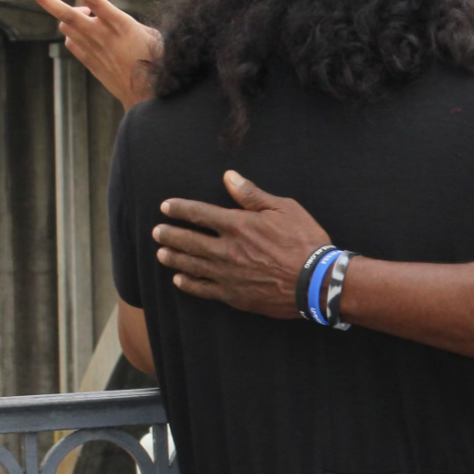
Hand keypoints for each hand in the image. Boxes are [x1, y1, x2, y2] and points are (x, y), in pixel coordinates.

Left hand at [16, 0, 161, 108]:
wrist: (146, 94)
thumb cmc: (153, 60)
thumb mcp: (149, 34)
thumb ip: (126, 22)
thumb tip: (108, 17)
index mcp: (120, 23)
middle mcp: (101, 34)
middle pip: (65, 13)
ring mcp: (92, 49)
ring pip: (65, 26)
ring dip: (68, 16)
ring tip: (86, 16)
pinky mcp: (88, 61)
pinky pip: (70, 42)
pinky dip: (72, 34)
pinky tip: (86, 35)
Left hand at [153, 172, 331, 318]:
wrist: (316, 281)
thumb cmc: (304, 241)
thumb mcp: (283, 208)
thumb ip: (251, 195)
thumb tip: (229, 177)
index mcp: (238, 225)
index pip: (199, 213)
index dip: (179, 209)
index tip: (165, 207)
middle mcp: (227, 250)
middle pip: (189, 240)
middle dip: (170, 235)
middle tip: (157, 232)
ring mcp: (228, 274)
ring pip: (192, 265)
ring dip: (174, 258)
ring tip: (161, 254)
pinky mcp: (234, 295)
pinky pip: (204, 289)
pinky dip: (189, 283)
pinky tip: (179, 280)